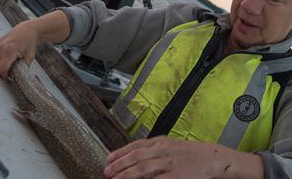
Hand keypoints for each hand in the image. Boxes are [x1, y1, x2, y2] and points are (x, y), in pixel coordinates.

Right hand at [0, 21, 37, 79]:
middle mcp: (1, 47)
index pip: (2, 69)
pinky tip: (5, 59)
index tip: (9, 79)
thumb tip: (21, 77)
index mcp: (10, 50)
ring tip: (9, 65)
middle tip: (10, 73)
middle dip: (3, 73)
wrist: (26, 30)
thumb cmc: (29, 42)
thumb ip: (25, 67)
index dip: (5, 76)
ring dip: (0, 67)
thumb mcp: (30, 56)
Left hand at [103, 136, 263, 178]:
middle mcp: (162, 150)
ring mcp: (170, 163)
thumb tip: (131, 155)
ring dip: (127, 174)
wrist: (211, 158)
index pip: (135, 146)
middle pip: (136, 156)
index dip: (120, 152)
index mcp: (159, 142)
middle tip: (107, 171)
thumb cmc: (187, 153)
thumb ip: (151, 150)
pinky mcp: (177, 176)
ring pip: (143, 168)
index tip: (108, 159)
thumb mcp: (168, 146)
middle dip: (120, 164)